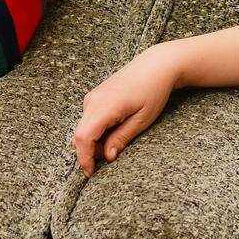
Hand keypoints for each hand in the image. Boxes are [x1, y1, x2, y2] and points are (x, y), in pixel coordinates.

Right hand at [71, 45, 179, 176]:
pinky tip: (117, 126)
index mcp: (104, 106)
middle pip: (81, 136)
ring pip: (84, 128)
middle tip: (116, 153)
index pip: (83, 138)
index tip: (91, 173)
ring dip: (97, 140)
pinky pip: (89, 120)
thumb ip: (122, 139)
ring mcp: (92, 97)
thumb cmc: (154, 90)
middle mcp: (92, 101)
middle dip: (93, 151)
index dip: (84, 159)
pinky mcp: (95, 96)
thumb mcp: (142, 120)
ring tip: (121, 135)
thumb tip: (107, 157)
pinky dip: (98, 130)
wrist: (157, 65)